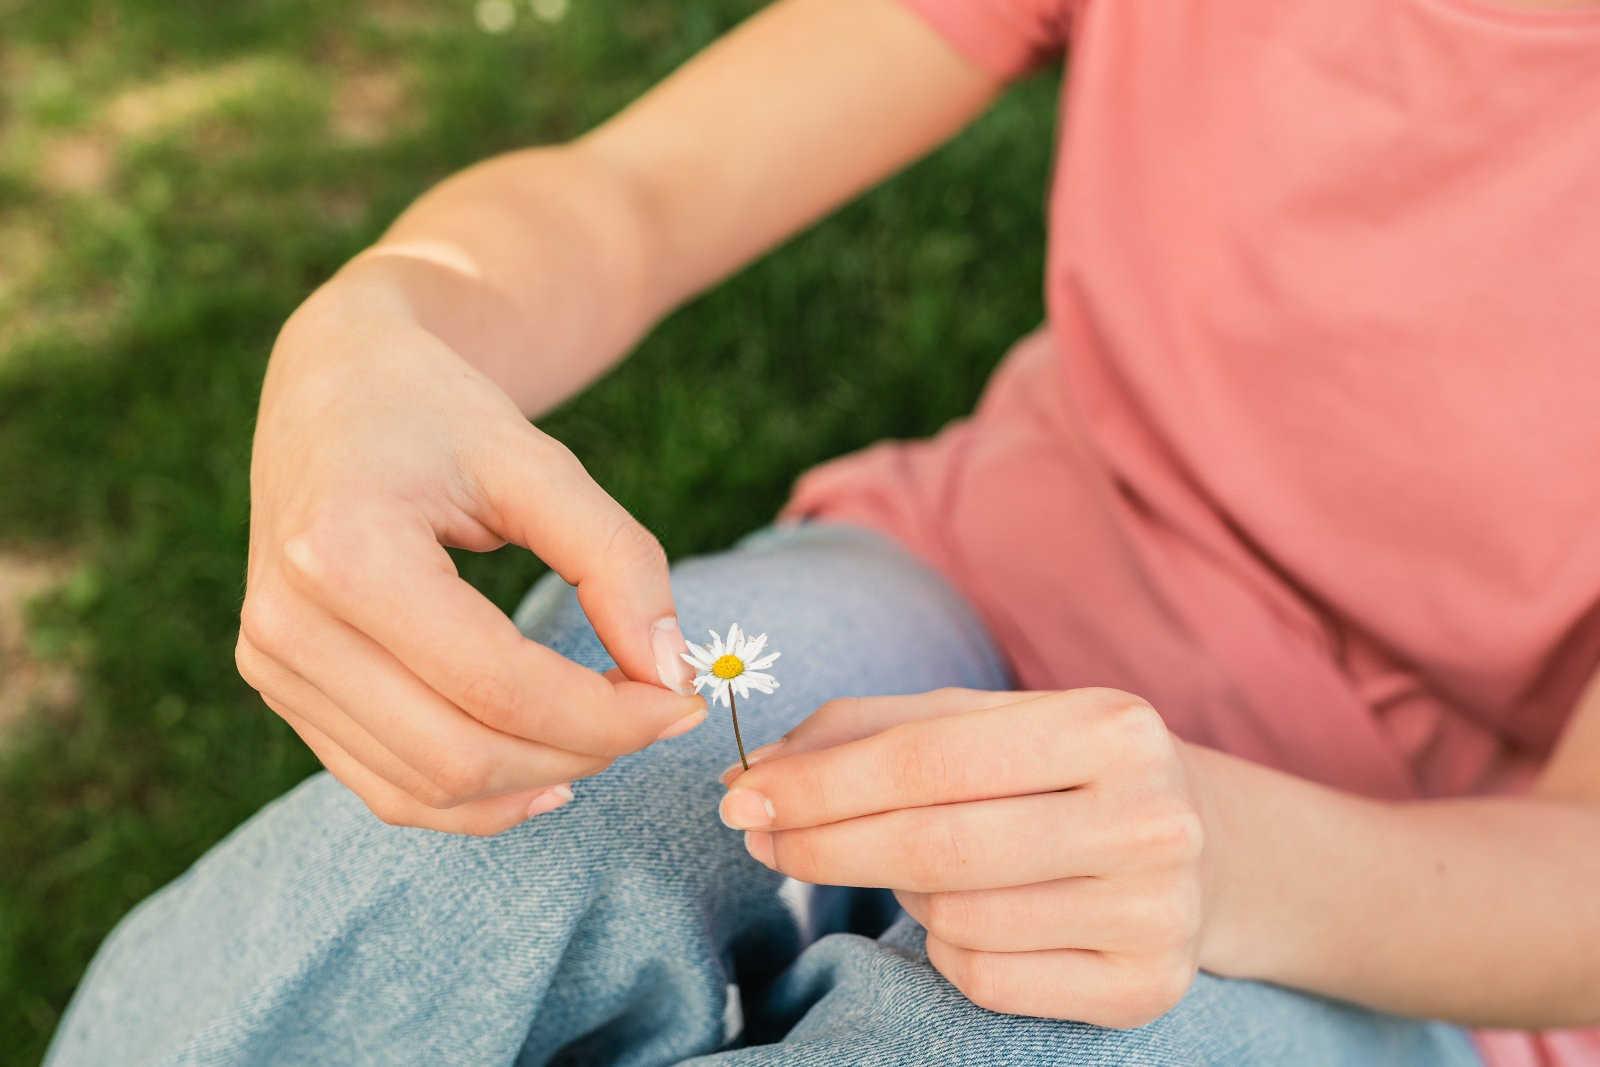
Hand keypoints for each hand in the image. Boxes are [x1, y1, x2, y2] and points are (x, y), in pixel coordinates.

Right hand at [235, 277, 704, 834]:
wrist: (332, 384)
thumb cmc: (439, 412)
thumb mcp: (540, 460)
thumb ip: (617, 561)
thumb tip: (673, 674)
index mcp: (345, 552)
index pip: (497, 685)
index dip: (607, 715)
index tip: (686, 701)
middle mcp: (289, 623)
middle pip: (460, 754)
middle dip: (583, 752)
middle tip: (660, 715)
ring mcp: (272, 665)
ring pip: (425, 790)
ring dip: (537, 779)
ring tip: (612, 735)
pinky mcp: (278, 688)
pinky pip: (387, 788)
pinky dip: (477, 798)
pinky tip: (547, 771)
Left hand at [719, 688, 1207, 1026]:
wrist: (1198, 844)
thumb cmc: (1057, 772)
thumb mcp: (981, 723)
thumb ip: (868, 730)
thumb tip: (759, 771)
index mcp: (1110, 725)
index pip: (929, 759)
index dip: (822, 784)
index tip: (744, 797)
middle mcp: (1151, 818)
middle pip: (936, 846)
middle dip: (825, 844)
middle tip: (762, 839)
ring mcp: (1156, 913)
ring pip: (955, 918)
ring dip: (903, 894)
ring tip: (923, 863)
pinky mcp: (1144, 988)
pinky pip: (986, 977)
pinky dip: (948, 946)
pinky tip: (973, 912)